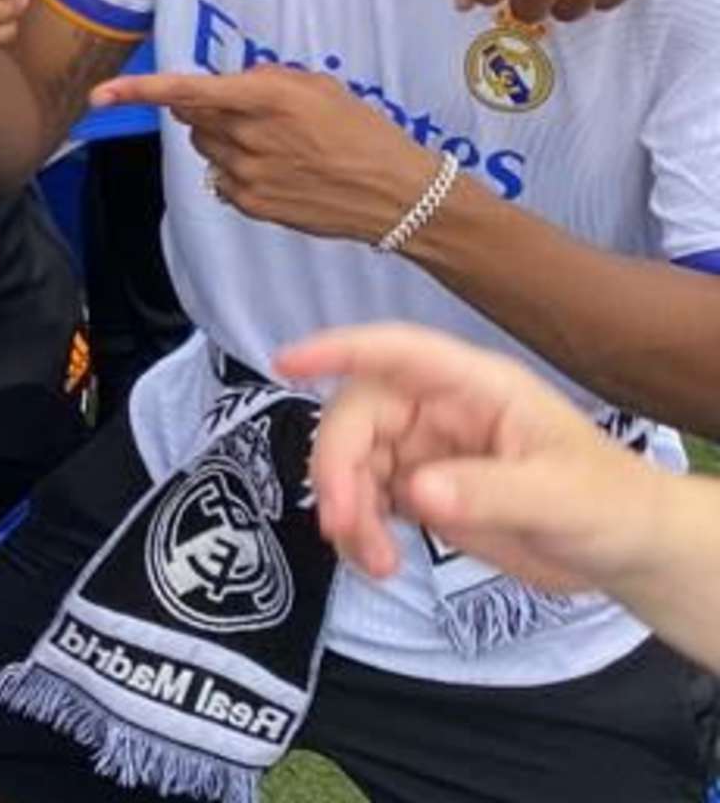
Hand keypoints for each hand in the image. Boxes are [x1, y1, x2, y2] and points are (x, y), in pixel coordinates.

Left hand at [91, 68, 439, 244]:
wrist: (398, 195)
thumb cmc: (363, 131)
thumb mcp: (317, 86)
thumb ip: (265, 80)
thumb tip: (231, 86)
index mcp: (263, 99)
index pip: (185, 91)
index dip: (137, 91)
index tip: (101, 96)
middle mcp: (247, 137)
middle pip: (191, 119)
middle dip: (204, 109)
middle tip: (247, 110)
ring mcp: (247, 176)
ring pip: (206, 149)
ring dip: (222, 139)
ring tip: (275, 143)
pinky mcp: (253, 206)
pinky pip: (222, 180)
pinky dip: (237, 170)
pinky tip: (279, 171)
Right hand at [275, 322, 671, 594]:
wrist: (627, 553)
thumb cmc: (608, 504)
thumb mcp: (560, 497)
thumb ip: (489, 492)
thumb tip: (416, 492)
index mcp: (473, 387)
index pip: (396, 352)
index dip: (338, 350)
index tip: (286, 363)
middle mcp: (438, 409)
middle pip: (359, 415)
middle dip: (339, 465)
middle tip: (343, 522)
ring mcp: (426, 450)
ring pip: (355, 462)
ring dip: (348, 507)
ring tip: (373, 562)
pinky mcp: (422, 492)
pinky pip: (368, 500)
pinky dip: (360, 530)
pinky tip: (378, 564)